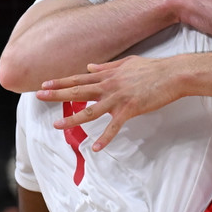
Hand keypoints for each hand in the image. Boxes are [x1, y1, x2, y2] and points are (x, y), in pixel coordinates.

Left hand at [37, 56, 180, 149]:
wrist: (173, 74)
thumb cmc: (153, 69)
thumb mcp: (127, 62)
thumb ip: (107, 66)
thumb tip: (90, 66)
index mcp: (108, 75)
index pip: (79, 78)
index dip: (61, 82)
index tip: (45, 84)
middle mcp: (109, 85)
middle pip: (78, 90)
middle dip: (57, 94)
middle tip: (39, 96)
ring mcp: (118, 98)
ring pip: (91, 110)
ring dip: (73, 119)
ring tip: (57, 126)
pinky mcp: (130, 109)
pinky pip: (114, 127)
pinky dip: (105, 138)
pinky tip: (96, 148)